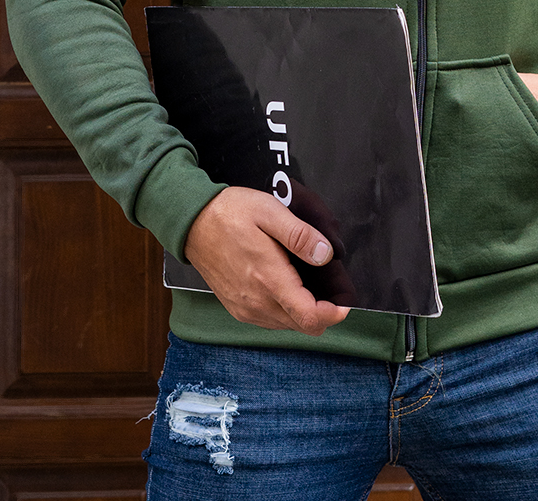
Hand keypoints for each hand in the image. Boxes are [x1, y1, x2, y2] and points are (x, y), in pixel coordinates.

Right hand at [182, 187, 351, 334]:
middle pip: (302, 325)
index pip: (310, 317)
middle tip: (329, 285)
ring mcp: (245, 308)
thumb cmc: (230, 213)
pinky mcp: (237, 308)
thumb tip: (326, 255)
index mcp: (268, 279)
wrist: (192, 222)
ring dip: (303, 311)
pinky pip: (270, 320)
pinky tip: (286, 286)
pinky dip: (285, 310)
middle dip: (322, 310)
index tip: (345, 301)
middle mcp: (256, 302)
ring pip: (287, 325)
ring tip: (307, 281)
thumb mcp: (270, 211)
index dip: (334, 314)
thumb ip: (300, 235)